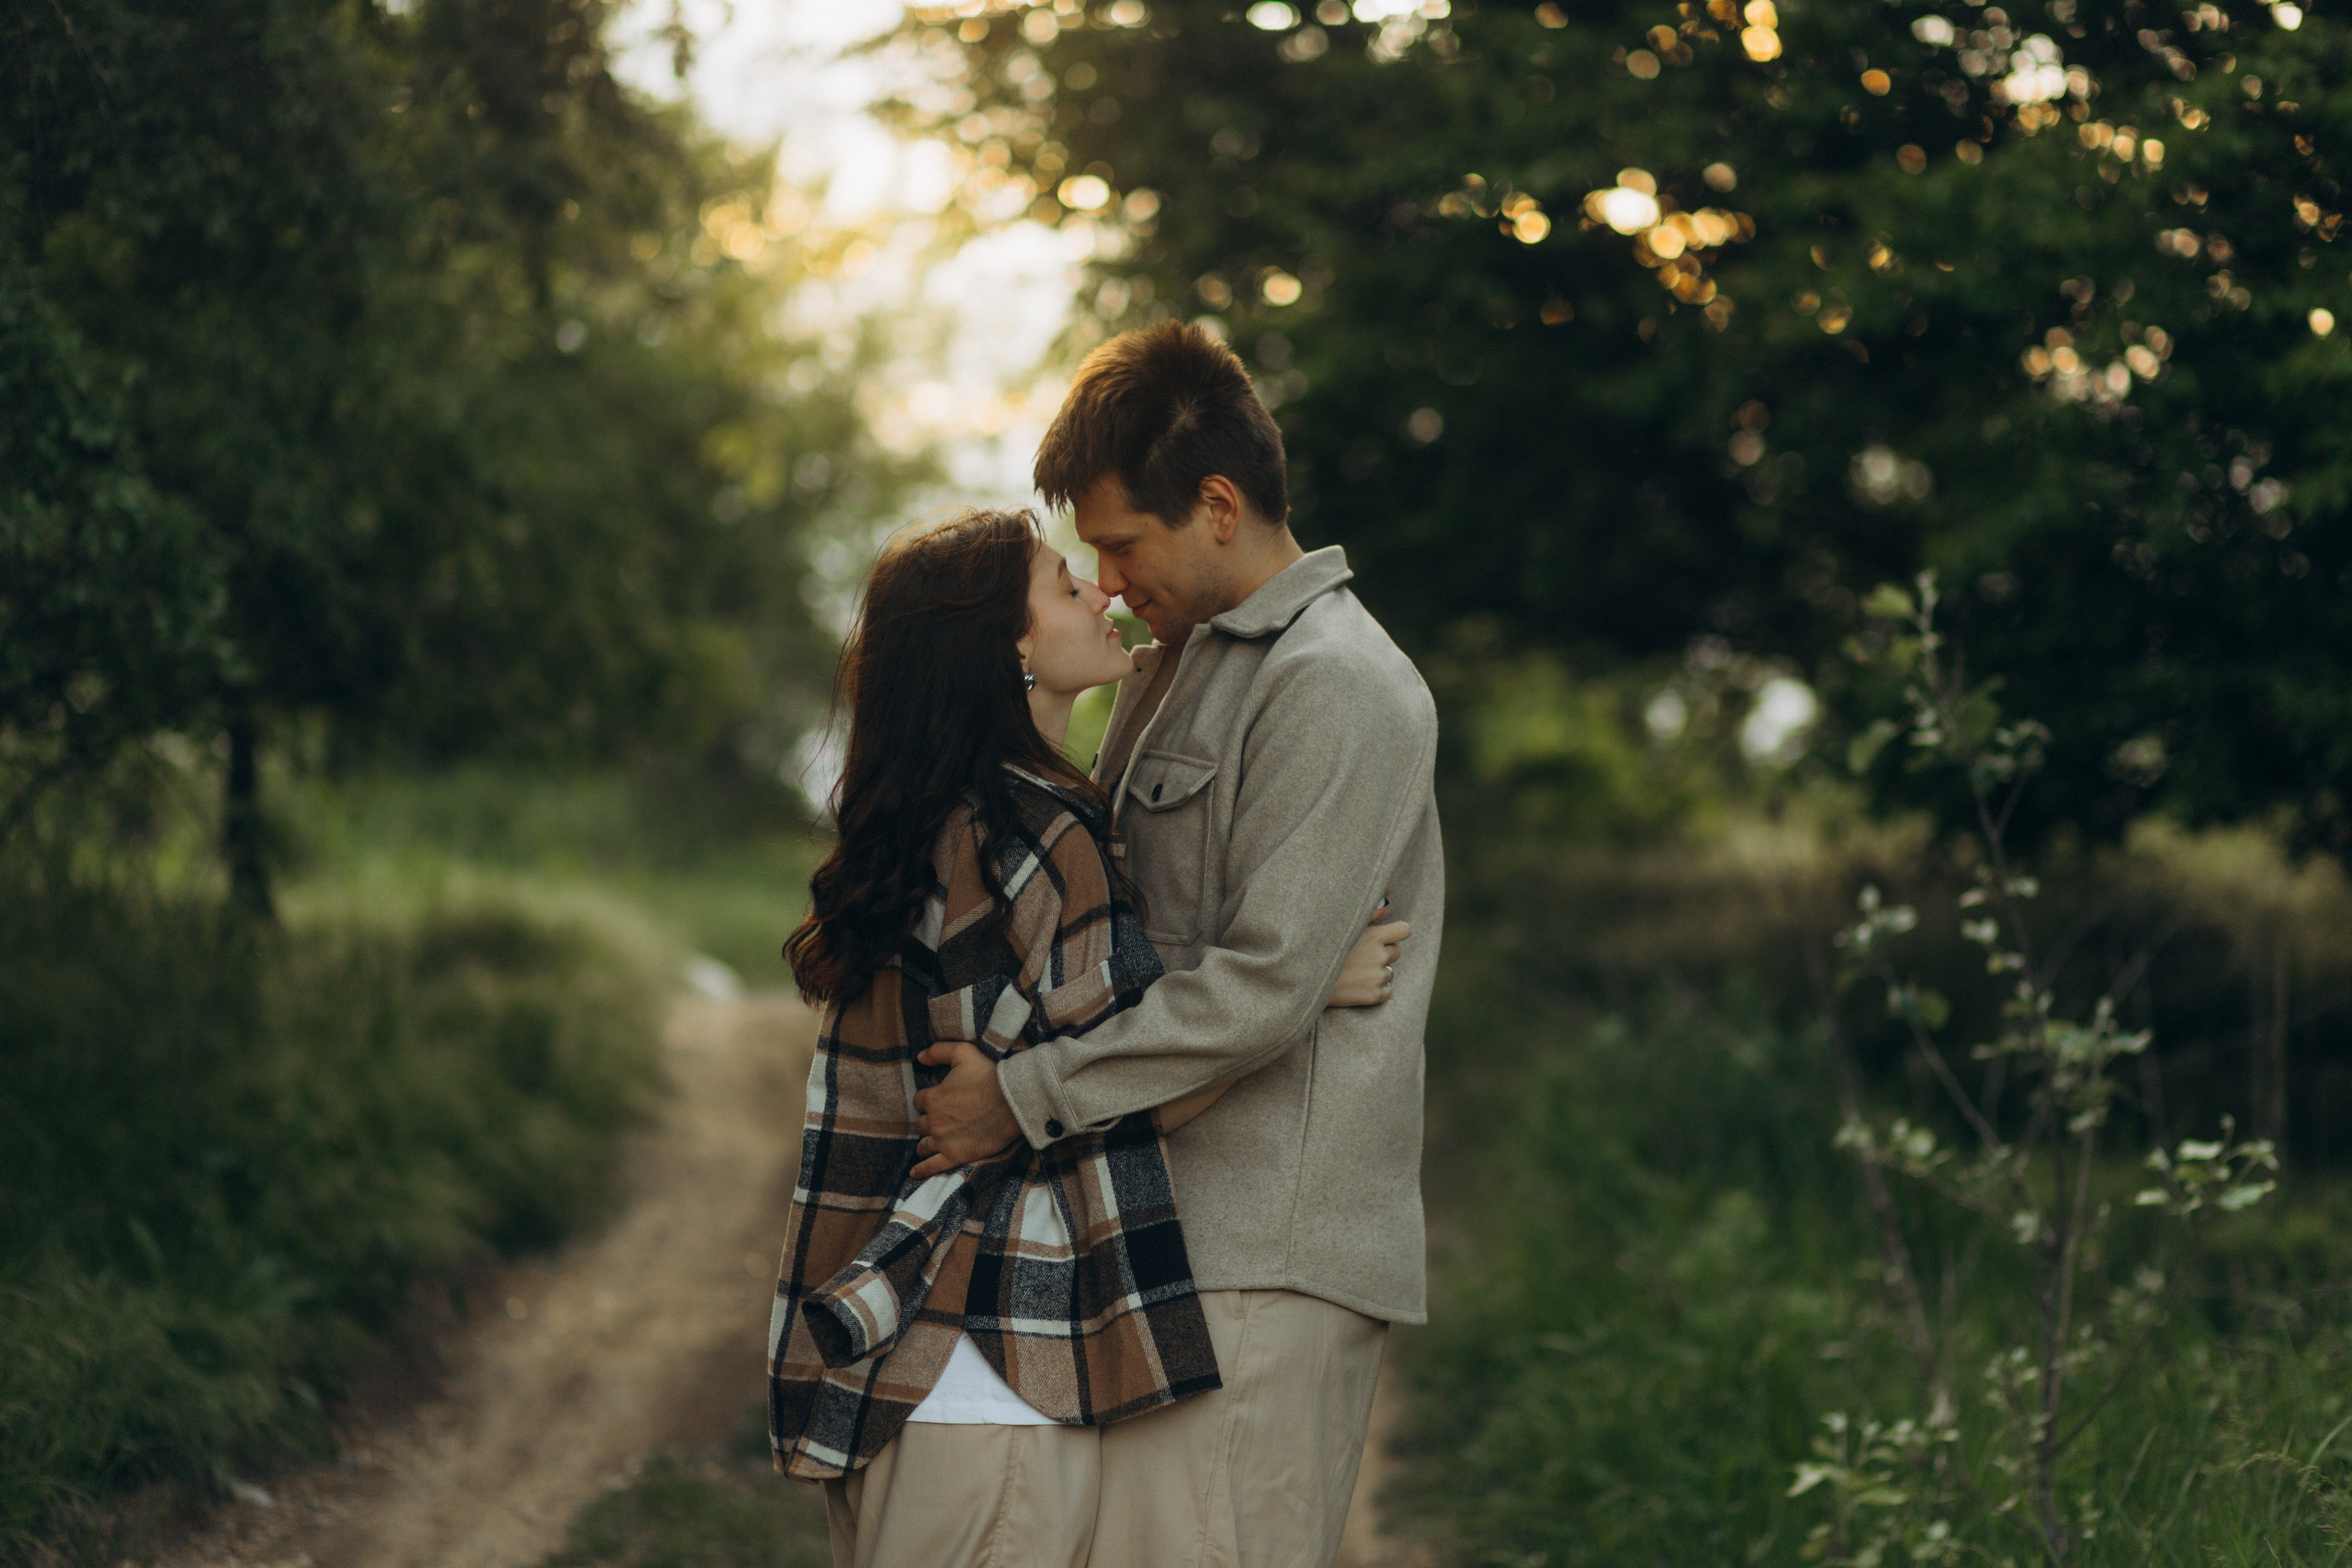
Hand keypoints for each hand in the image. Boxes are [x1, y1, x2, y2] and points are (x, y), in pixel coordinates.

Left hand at [908, 1040, 1022, 1177]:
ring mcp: (943, 1141)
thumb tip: (919, 1057)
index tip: (938, 1100)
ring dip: (925, 1142)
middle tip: (941, 1119)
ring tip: (929, 1143)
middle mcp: (934, 1121)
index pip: (919, 1101)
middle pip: (921, 1123)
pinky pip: (932, 1166)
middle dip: (928, 1121)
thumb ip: (939, 1050)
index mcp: (933, 1098)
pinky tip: (914, 1172)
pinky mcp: (955, 1156)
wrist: (1013, 1102)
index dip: (928, 1100)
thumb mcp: (963, 1052)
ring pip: (923, 1144)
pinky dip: (921, 1170)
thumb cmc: (990, 1076)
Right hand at [1327, 904, 1411, 1007]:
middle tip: (1361, 958)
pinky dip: (1376, 990)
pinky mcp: (1375, 995)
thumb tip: (1385, 906)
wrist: (1307, 981)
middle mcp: (1380, 955)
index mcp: (1374, 936)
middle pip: (1396, 952)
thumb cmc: (1322, 950)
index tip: (1387, 938)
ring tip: (1355, 973)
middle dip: (1383, 954)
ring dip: (1377, 973)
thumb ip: (1367, 917)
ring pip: (1389, 973)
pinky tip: (1358, 986)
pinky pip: (1387, 991)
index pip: (1404, 930)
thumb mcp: (1341, 928)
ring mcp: (1378, 977)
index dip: (1396, 933)